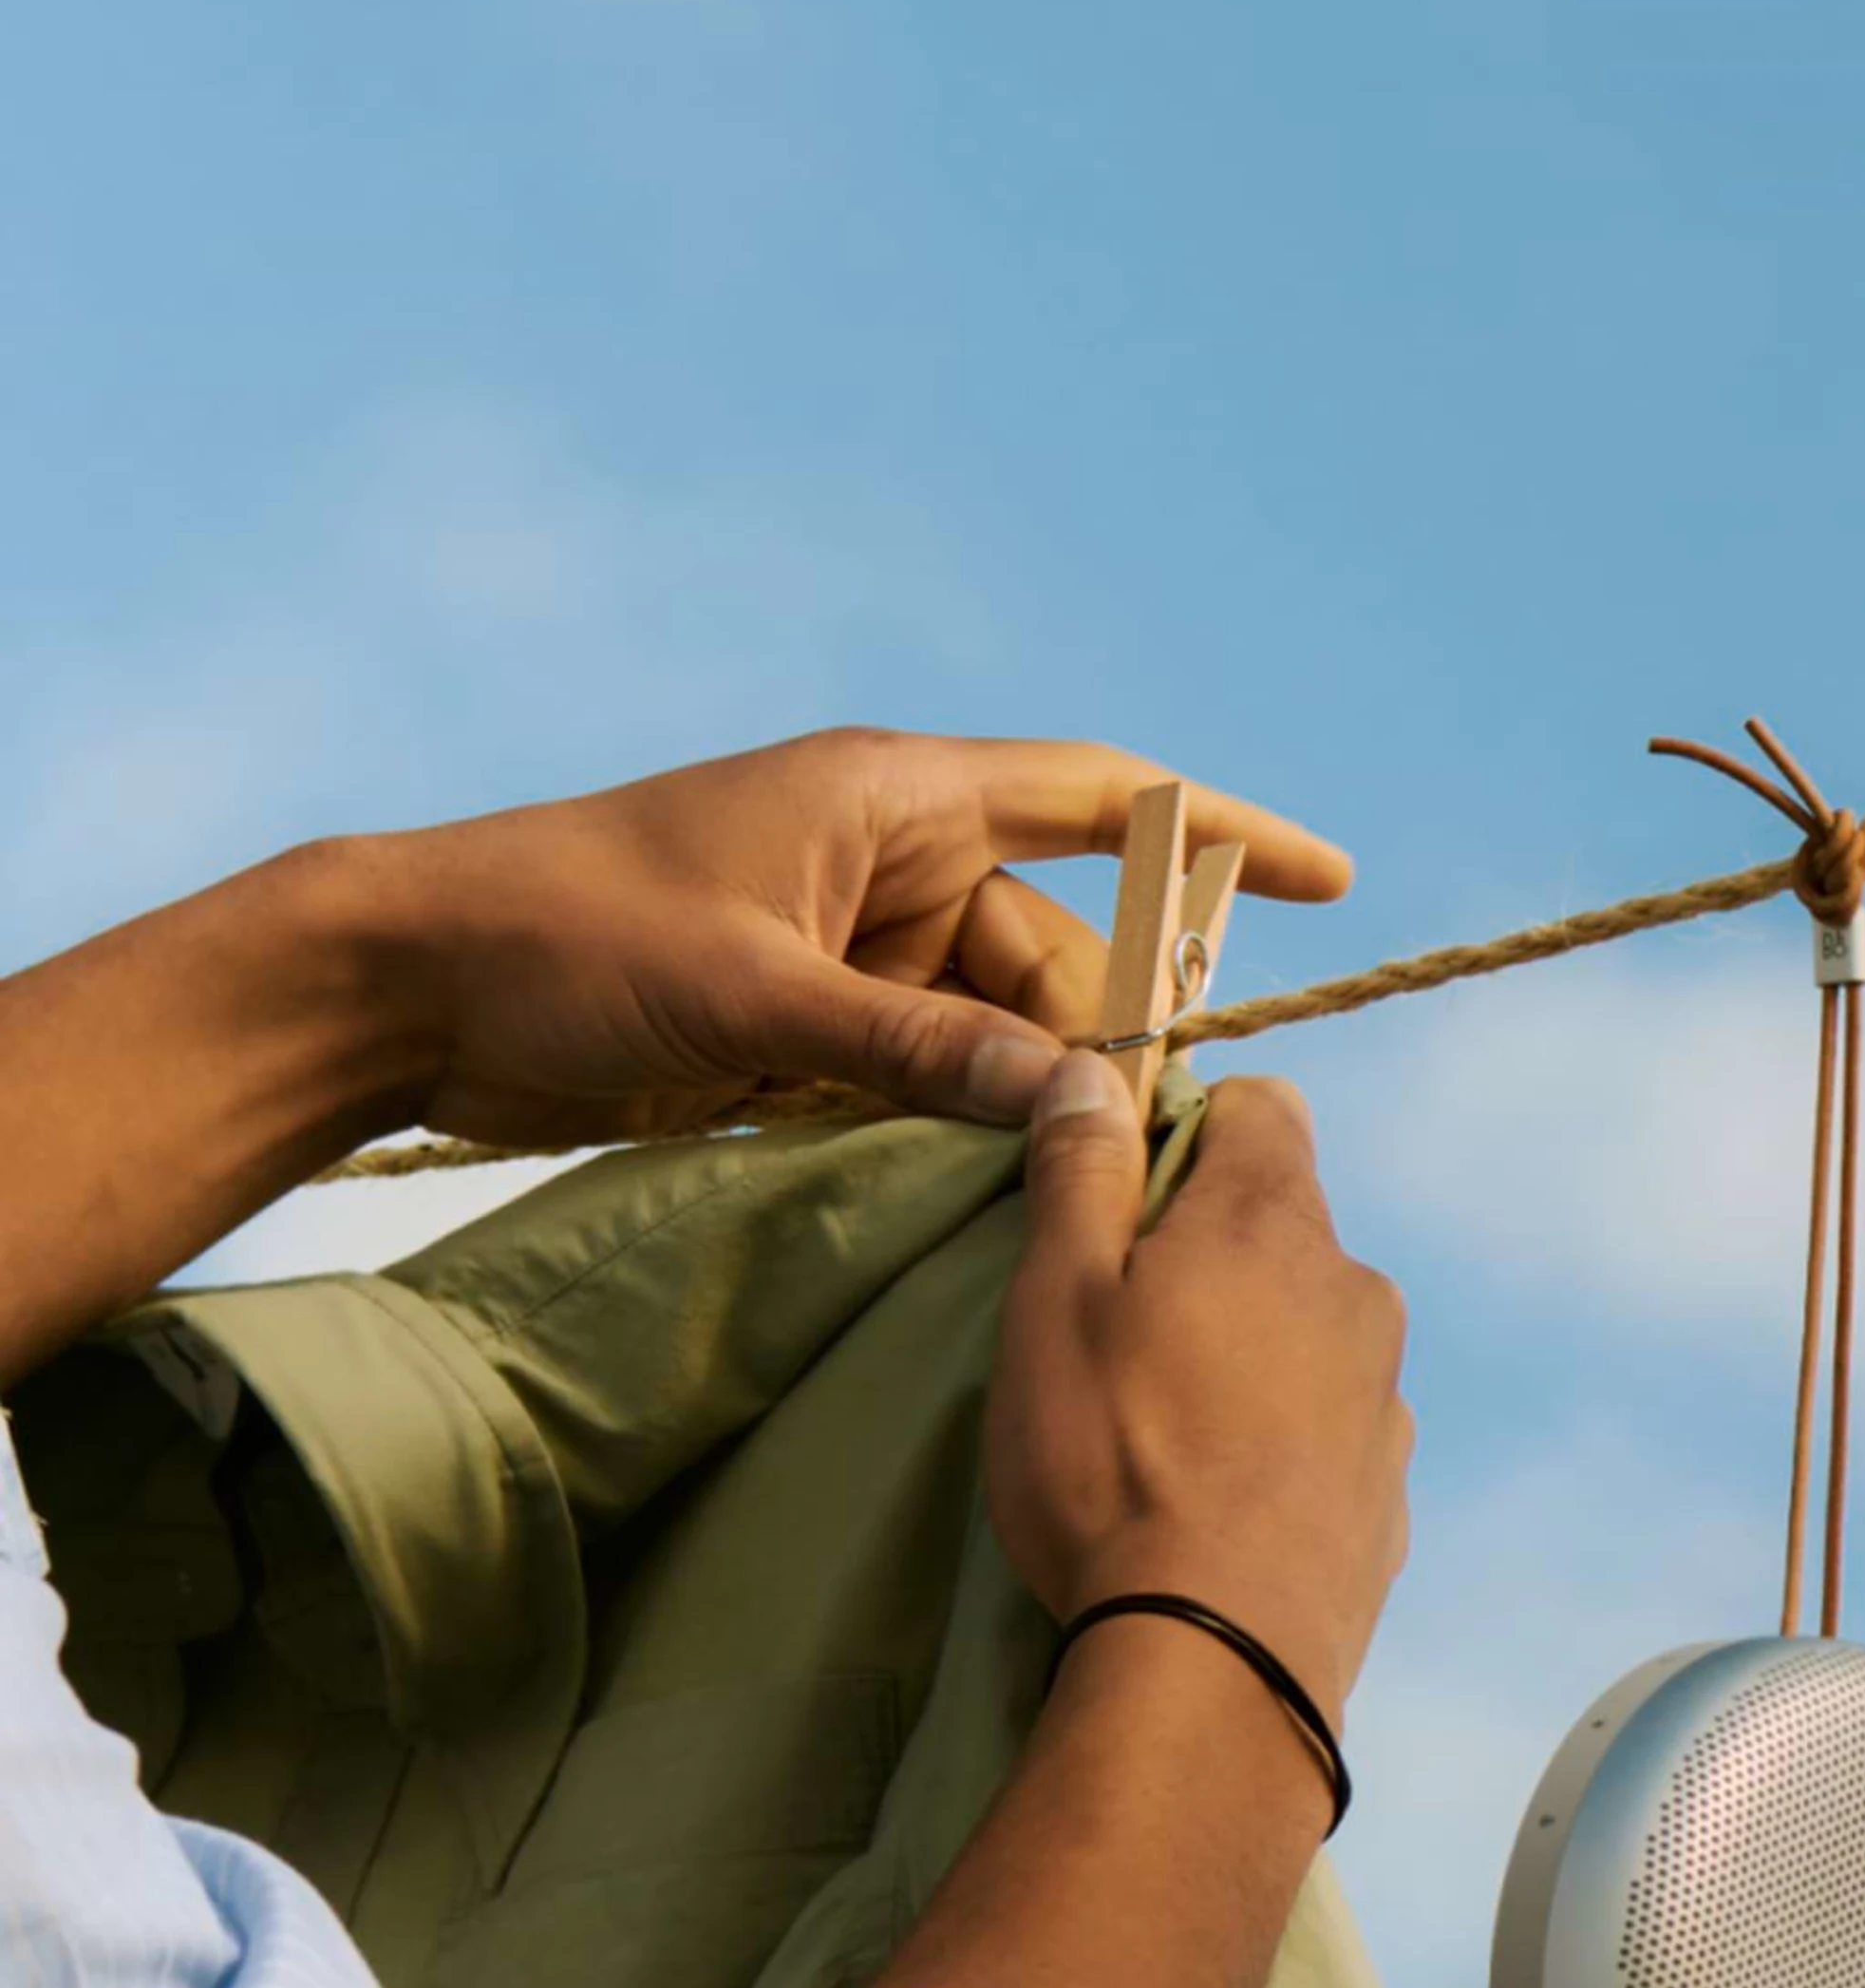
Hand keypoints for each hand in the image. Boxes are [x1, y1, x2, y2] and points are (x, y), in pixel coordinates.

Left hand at [328, 730, 1352, 1151]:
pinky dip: (956, 1126)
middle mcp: (886, 862)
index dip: (1221, 832)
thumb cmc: (568, 939)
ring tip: (1051, 1188)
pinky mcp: (806, 1027)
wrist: (413, 983)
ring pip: (995, 1030)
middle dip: (1104, 1042)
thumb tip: (1076, 1097)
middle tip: (1138, 1154)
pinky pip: (925, 1076)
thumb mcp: (760, 999)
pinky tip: (978, 1190)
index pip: (1103, 797)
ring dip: (1020, 1102)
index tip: (1328, 875)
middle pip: (1058, 952)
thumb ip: (922, 1047)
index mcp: (892, 798)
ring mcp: (848, 949)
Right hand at [988, 1056, 1413, 1719]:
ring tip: (1166, 1434)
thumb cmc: (1115, 1463)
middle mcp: (1357, 1293)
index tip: (1121, 1199)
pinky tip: (1217, 1502)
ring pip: (1311, 1331)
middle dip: (1209, 1253)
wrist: (1217, 1662)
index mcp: (1275, 1223)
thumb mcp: (1058, 1299)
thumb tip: (1094, 1073)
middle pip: (1283, 1226)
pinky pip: (1330, 1428)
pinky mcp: (1389, 1495)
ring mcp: (1387, 1400)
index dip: (1185, 1130)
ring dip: (1249, 1352)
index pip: (1262, 1106)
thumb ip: (1081, 1172)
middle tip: (1121, 1333)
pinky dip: (1280, 1440)